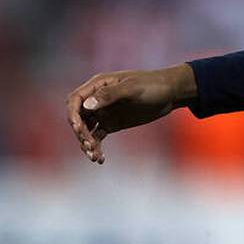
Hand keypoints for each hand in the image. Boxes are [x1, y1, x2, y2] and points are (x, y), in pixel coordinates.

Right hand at [65, 64, 195, 163]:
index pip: (75, 100)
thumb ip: (110, 95)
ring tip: (94, 156)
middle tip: (89, 145)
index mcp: (98, 85)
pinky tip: (100, 159)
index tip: (78, 129)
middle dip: (80, 132)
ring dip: (86, 143)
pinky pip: (97, 137)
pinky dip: (96, 147)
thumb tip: (86, 106)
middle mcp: (97, 99)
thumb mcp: (132, 89)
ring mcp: (104, 112)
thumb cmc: (152, 85)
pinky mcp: (111, 123)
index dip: (72, 115)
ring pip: (85, 129)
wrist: (170, 93)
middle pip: (77, 117)